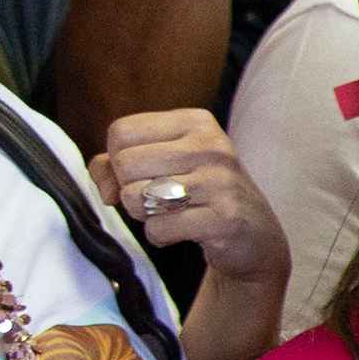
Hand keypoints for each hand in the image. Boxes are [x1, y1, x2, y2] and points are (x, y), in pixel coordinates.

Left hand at [91, 112, 286, 286]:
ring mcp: (220, 181)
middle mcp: (211, 146)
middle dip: (129, 189)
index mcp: (196, 122)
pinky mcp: (224, 218)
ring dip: (144, 214)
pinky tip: (183, 231)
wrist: (255, 235)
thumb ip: (116, 163)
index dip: (118, 160)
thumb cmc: (200, 194)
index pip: (121, 132)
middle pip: (124, 163)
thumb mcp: (164, 164)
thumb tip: (103, 186)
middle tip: (157, 199)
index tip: (142, 175)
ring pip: (136, 196)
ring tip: (171, 213)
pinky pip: (157, 228)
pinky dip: (160, 236)